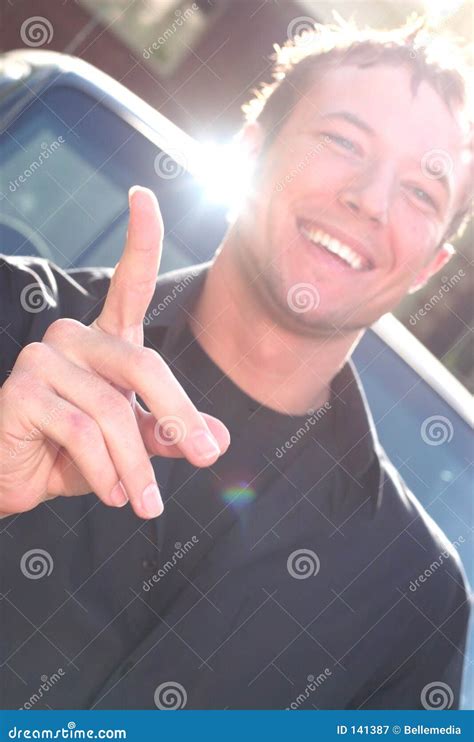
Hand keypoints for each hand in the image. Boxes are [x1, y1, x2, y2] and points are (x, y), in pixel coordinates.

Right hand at [0, 187, 228, 519]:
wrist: (15, 481)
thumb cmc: (73, 456)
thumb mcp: (132, 443)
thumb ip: (169, 433)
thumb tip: (218, 440)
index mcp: (104, 340)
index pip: (128, 282)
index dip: (140, 238)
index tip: (143, 194)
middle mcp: (73, 338)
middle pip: (144, 365)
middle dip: (179, 417)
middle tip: (205, 458)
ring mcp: (44, 359)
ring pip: (113, 409)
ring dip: (137, 464)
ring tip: (145, 502)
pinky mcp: (23, 390)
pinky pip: (82, 431)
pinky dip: (104, 471)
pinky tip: (110, 493)